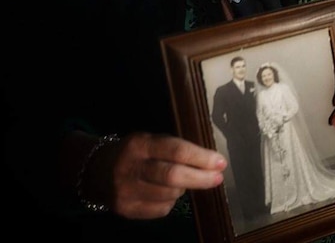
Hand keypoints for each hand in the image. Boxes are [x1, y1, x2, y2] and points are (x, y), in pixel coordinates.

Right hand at [84, 131, 225, 218]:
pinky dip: (170, 201)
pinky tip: (164, 193)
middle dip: (201, 178)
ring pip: (170, 195)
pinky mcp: (125, 210)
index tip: (221, 162)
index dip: (201, 158)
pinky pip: (161, 209)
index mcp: (140, 145)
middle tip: (218, 178)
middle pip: (173, 177)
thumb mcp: (150, 141)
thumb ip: (175, 149)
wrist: (96, 171)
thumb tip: (211, 162)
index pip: (176, 151)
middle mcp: (130, 168)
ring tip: (182, 181)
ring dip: (184, 189)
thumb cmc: (135, 153)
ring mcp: (126, 191)